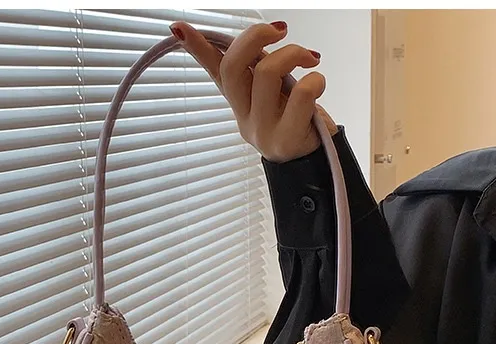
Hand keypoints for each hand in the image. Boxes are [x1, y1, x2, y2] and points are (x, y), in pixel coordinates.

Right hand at [170, 20, 337, 162]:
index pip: (215, 72)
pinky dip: (316, 79)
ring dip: (294, 53)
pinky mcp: (286, 137)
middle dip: (256, 36)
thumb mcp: (276, 93)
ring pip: (267, 73)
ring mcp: (262, 129)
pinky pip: (302, 92)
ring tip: (309, 59)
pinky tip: (318, 84)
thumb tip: (261, 36)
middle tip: (279, 30)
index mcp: (240, 103)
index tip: (177, 28)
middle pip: (233, 67)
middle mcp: (245, 117)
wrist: (314, 163)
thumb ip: (263, 68)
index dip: (196, 49)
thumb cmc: (299, 124)